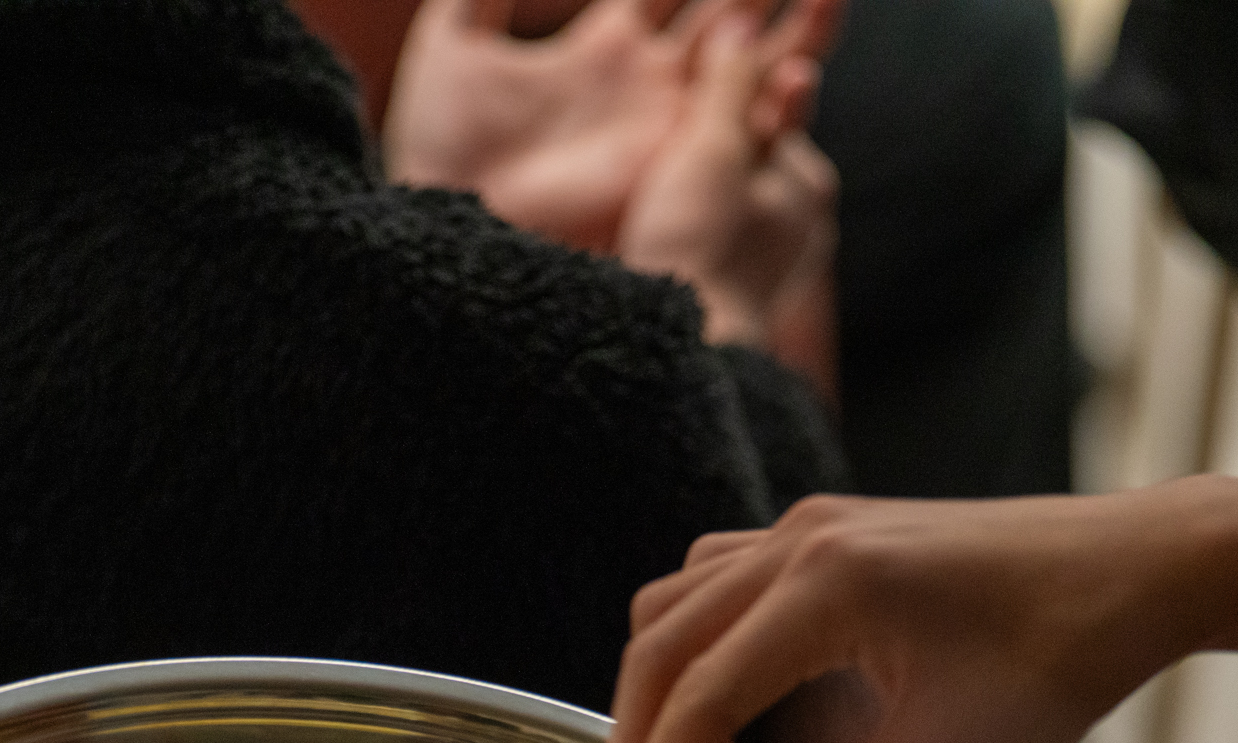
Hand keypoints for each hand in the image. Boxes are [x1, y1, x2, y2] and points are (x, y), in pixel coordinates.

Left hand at [385, 0, 839, 252]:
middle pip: (729, 23)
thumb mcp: (452, 49)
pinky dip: (777, 96)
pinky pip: (744, 129)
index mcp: (606, 51)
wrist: (451, 224)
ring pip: (754, 71)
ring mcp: (671, 128)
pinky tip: (800, 66)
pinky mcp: (677, 168)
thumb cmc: (438, 146)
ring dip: (797, 34)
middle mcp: (650, 88)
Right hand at [602, 482, 1231, 742]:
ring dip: (666, 693)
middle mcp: (802, 540)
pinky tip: (743, 713)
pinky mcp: (830, 530)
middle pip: (663, 645)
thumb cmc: (1066, 652)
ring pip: (678, 605)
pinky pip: (720, 582)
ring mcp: (812, 525)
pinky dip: (702, 650)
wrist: (1142, 565)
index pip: (701, 696)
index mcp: (828, 587)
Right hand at [616, 12, 834, 345]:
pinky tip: (644, 220)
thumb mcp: (713, 147)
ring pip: (722, 197)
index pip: (774, 101)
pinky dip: (677, 219)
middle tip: (668, 107)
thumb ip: (727, 84)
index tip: (695, 49)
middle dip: (714, 125)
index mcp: (806, 183)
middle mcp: (795, 226)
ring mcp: (761, 268)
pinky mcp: (721, 300)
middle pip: (748, 150)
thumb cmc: (700, 248)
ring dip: (689, 175)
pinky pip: (700, 238)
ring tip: (651, 169)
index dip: (731, 72)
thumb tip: (742, 21)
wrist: (682, 360)